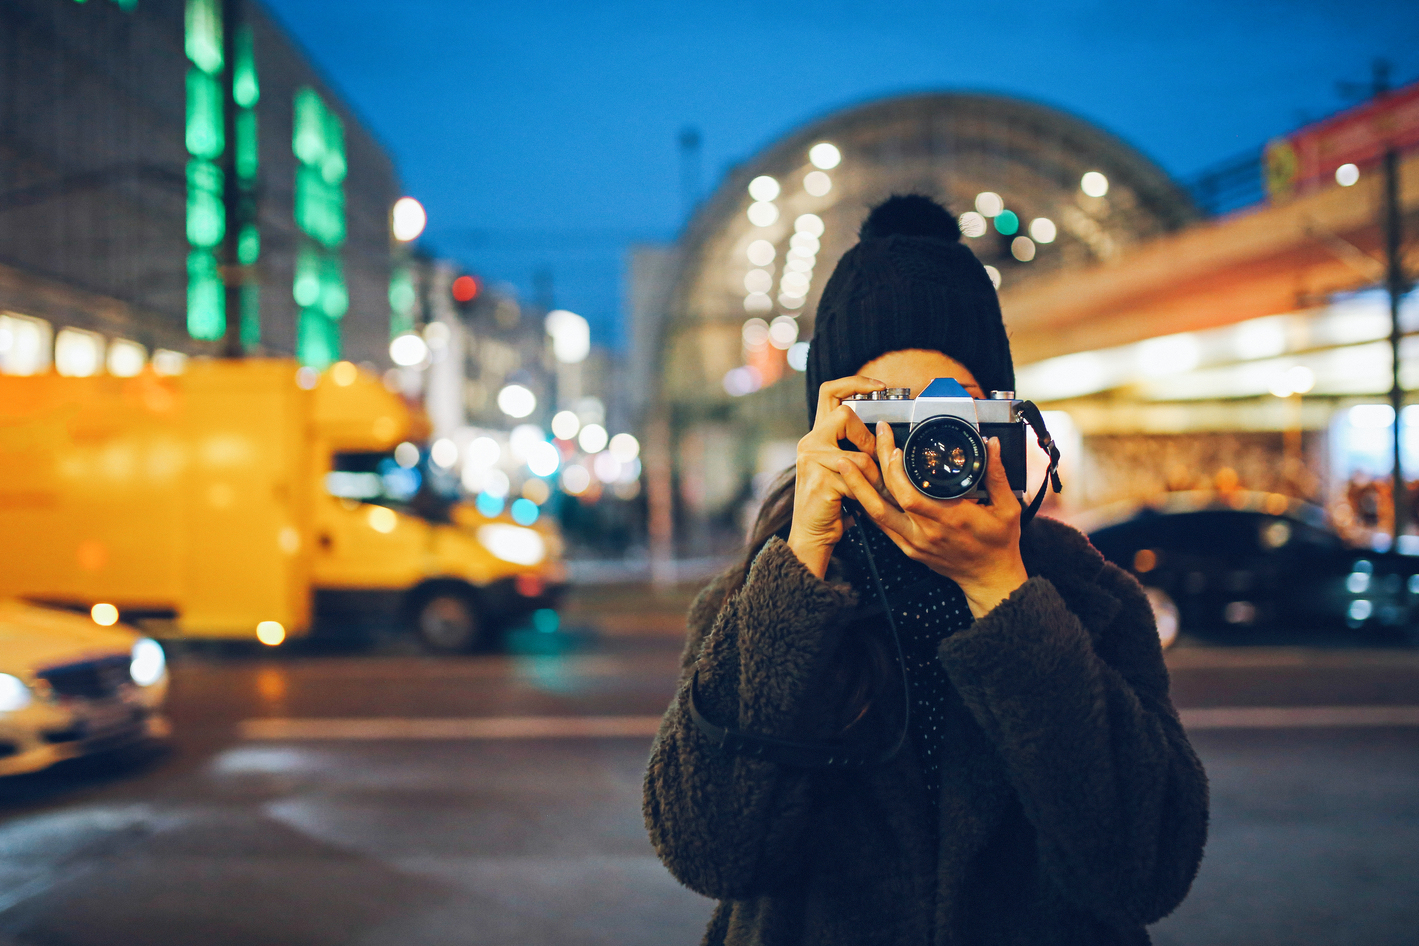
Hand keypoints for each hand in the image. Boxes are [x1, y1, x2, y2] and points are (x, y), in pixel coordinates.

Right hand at [786, 376, 889, 578]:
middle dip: (866, 438)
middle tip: (873, 459)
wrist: (812, 533)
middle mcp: (810, 442)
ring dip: (875, 477)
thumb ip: (854, 446)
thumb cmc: (833, 502)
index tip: (879, 387)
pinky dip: (868, 493)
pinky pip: (858, 479)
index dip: (855, 383)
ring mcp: (812, 460)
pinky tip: (862, 502)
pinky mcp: (820, 480)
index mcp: (817, 435)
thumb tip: (884, 433)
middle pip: (844, 415)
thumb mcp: (843, 467)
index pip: (831, 392)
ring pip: (859, 454)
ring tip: (874, 491)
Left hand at [837, 422, 1027, 616]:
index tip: (894, 447)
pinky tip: (857, 490)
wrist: (989, 578)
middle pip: (890, 498)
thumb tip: (992, 445)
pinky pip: (881, 526)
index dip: (898, 472)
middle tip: (872, 440)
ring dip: (859, 488)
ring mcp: (914, 542)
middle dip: (876, 466)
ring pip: (877, 514)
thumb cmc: (999, 545)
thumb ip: (998, 475)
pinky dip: (867, 506)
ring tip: (846, 463)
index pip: (913, 494)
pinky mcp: (908, 548)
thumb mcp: (1007, 509)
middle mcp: (926, 532)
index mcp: (950, 519)